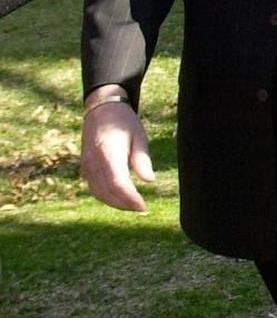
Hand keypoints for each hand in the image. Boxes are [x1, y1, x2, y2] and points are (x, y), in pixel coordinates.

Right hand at [80, 92, 154, 211]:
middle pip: (107, 192)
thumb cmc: (124, 121)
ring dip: (115, 203)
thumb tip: (149, 181)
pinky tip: (120, 198)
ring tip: (133, 206)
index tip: (143, 206)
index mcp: (108, 152)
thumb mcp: (139, 135)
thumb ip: (142, 159)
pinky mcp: (85, 167)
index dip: (130, 198)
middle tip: (142, 209)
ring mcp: (86, 165)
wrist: (101, 109)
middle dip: (124, 204)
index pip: (118, 183)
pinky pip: (94, 188)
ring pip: (98, 193)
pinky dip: (106, 196)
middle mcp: (94, 162)